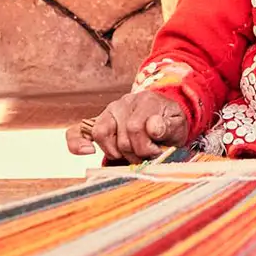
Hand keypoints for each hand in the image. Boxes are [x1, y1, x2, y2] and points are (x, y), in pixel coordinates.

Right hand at [65, 91, 188, 163]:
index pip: (136, 128)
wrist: (163, 116)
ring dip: (116, 153)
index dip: (146, 147)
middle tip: (148, 155)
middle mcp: (123, 103)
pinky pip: (77, 132)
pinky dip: (77, 143)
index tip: (158, 151)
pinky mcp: (97, 122)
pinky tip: (87, 151)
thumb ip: (168, 126)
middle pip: (121, 138)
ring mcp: (108, 112)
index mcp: (145, 100)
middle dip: (136, 154)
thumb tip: (153, 128)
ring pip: (101, 136)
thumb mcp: (178, 124)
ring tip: (132, 156)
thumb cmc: (170, 123)